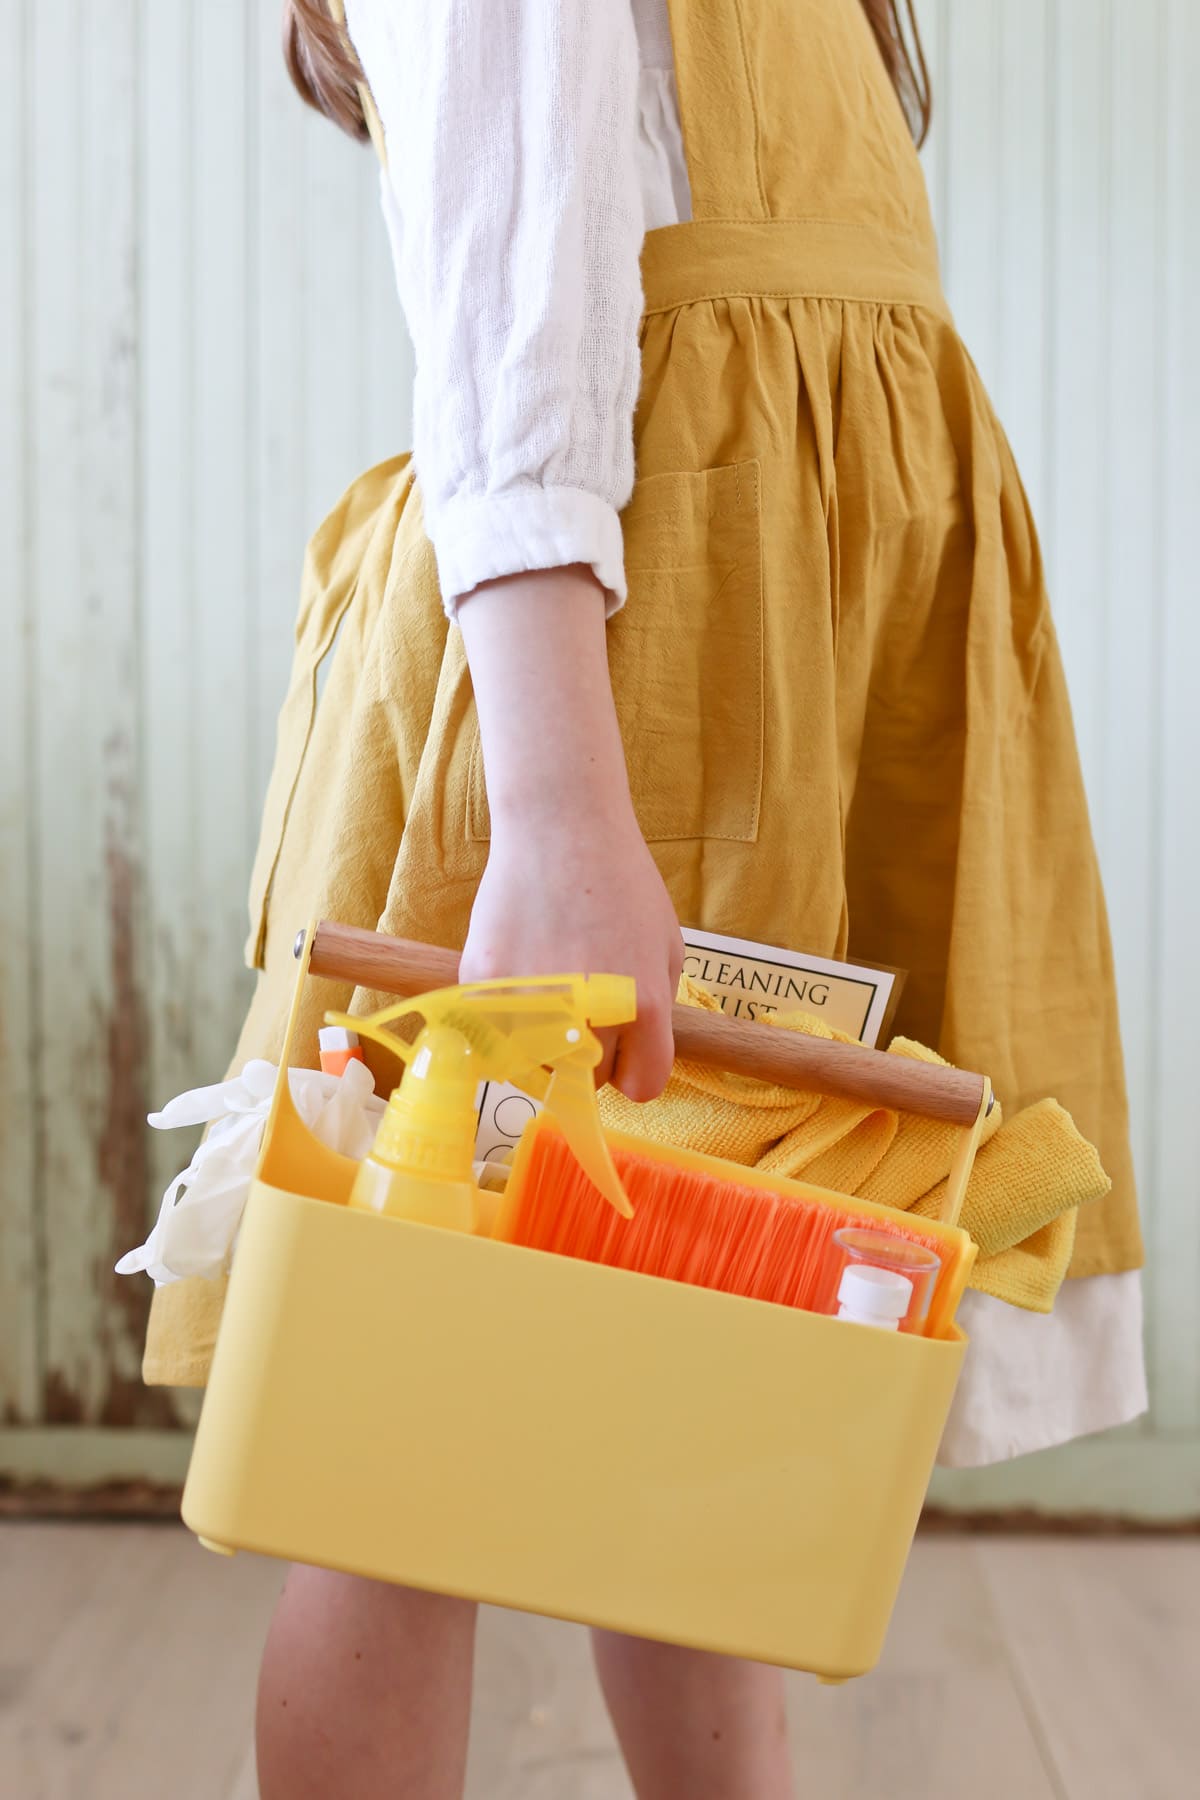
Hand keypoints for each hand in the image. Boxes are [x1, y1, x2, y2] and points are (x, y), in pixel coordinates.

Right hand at [455, 563, 682, 1099]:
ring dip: (542, 1042)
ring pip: (536, 1065)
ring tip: (548, 989)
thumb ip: (657, 1009)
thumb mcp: (665, 946)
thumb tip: (635, 1059)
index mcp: (646, 1005)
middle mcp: (592, 1012)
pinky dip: (503, 1016)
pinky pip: (495, 1034)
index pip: (642, 1086)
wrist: (560, 827)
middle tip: (582, 1007)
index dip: (632, 1070)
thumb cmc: (621, 882)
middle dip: (589, 1053)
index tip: (623, 1052)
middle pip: (588, 1078)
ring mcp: (534, 1003)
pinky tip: (519, 971)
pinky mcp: (485, 986)